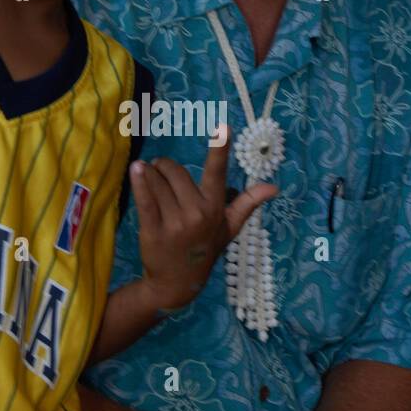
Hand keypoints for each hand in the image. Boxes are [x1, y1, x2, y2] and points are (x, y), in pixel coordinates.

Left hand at [130, 131, 276, 312]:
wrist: (178, 283)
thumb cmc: (205, 249)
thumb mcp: (229, 228)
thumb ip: (248, 204)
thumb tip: (274, 187)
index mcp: (214, 209)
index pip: (218, 173)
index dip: (220, 149)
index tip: (224, 127)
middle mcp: (196, 214)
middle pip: (176, 172)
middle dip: (166, 167)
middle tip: (162, 171)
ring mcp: (174, 223)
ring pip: (158, 182)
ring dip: (150, 174)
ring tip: (149, 178)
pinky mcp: (152, 230)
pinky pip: (145, 199)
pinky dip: (139, 181)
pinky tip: (136, 169)